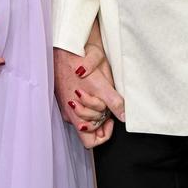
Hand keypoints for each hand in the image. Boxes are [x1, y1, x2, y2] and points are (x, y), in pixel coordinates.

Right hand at [54, 27, 124, 148]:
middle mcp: (71, 113)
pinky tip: (90, 90)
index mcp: (79, 113)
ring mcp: (66, 106)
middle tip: (107, 103)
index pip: (91, 141)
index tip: (110, 119)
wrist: (64, 46)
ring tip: (99, 95)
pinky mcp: (63, 98)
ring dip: (93, 111)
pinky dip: (85, 104)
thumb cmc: (81, 60)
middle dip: (100, 119)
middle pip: (89, 130)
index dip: (104, 133)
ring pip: (82, 119)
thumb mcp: (102, 81)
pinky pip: (76, 110)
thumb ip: (113, 101)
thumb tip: (123, 116)